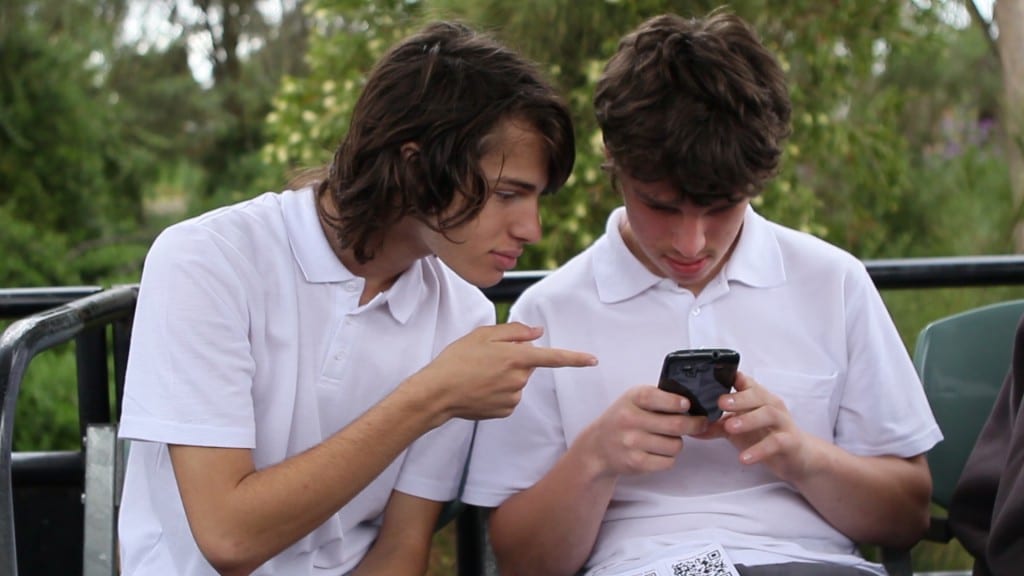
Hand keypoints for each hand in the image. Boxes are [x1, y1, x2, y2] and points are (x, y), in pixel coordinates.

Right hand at [414, 322, 596, 421]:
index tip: (593, 360)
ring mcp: (513, 397)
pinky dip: (498, 391)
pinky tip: (479, 389)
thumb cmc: (456, 360)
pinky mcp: (505, 411)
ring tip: (478, 374)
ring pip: (517, 381)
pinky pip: (509, 397)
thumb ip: (514, 331)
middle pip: (528, 365)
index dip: (575, 358)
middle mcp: (519, 379)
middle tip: (486, 358)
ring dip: (504, 376)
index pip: (553, 357)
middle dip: (514, 359)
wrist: (437, 393)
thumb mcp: (482, 335)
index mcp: (516, 357)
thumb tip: (537, 332)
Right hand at [576, 386, 706, 478]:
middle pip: (676, 425)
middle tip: (701, 424)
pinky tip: (658, 451)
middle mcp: (630, 420)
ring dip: (677, 443)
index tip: (687, 405)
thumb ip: (658, 397)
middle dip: (695, 425)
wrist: (598, 447)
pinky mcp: (636, 462)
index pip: (657, 398)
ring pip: (675, 445)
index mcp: (631, 399)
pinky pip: (668, 461)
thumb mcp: (634, 400)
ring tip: (667, 439)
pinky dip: (668, 457)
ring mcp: (632, 442)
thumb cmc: (622, 419)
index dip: (676, 402)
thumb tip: (691, 404)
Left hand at [698, 372, 812, 481]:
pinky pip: (776, 443)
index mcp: (758, 398)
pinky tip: (744, 457)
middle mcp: (771, 405)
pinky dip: (759, 449)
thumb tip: (692, 428)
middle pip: (757, 394)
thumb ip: (717, 426)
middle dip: (738, 398)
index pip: (745, 381)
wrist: (798, 457)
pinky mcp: (790, 441)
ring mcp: (782, 422)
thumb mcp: (738, 431)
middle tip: (720, 403)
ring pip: (768, 414)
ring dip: (748, 419)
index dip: (731, 377)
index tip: (713, 376)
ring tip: (730, 427)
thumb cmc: (766, 437)